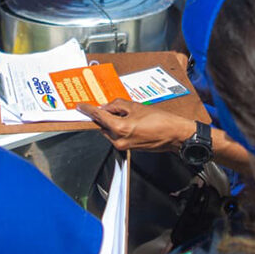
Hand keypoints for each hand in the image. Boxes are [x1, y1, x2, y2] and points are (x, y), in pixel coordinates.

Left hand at [77, 99, 195, 152]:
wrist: (174, 134)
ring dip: (112, 121)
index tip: (80, 107)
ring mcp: (123, 146)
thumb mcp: (136, 106)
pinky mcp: (128, 148)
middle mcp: (119, 140)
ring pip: (109, 130)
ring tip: (124, 112)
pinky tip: (128, 120)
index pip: (99, 117)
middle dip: (104, 115)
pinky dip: (118, 127)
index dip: (88, 110)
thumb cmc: (160, 120)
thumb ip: (118, 105)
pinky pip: (117, 135)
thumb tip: (108, 106)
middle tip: (110, 106)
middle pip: (103, 125)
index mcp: (120, 128)